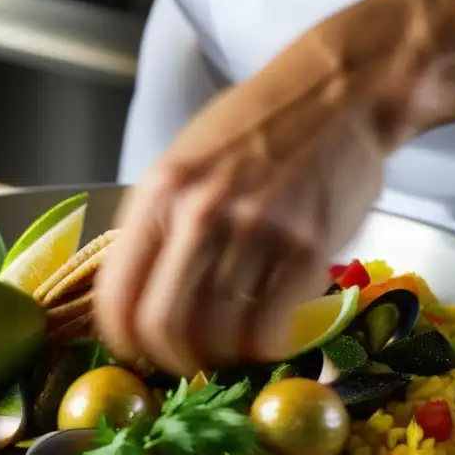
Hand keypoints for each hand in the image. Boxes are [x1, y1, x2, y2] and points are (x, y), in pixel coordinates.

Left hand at [93, 31, 410, 376]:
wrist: (338, 92)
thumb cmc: (255, 125)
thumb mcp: (184, 159)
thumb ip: (159, 222)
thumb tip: (137, 292)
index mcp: (159, 194)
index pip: (116, 296)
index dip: (122, 340)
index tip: (137, 351)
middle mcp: (200, 215)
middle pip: (163, 327)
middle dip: (169, 360)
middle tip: (185, 362)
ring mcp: (256, 233)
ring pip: (218, 336)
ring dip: (219, 356)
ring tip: (226, 347)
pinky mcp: (307, 249)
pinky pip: (271, 330)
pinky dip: (262, 347)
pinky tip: (264, 334)